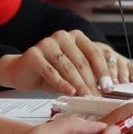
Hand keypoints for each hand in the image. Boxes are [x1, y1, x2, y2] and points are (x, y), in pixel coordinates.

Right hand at [0, 30, 119, 95]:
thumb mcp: (72, 72)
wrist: (22, 72)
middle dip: (91, 81)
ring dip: (79, 84)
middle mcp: (62, 36)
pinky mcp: (34, 54)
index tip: (110, 86)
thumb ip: (87, 75)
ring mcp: (47, 43)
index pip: (94, 53)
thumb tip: (106, 89)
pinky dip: (62, 84)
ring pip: (68, 67)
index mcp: (75, 37)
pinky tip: (70, 92)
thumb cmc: (50, 73)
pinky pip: (51, 72)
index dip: (104, 71)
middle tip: (98, 96)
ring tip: (86, 97)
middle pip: (82, 61)